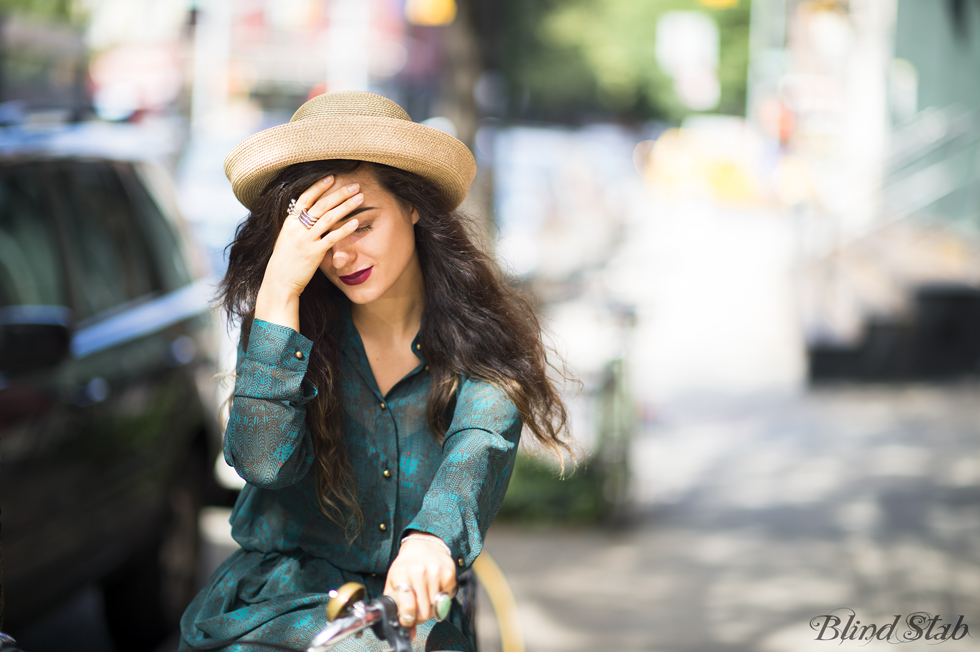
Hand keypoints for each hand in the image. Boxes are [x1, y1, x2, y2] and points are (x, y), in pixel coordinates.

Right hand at [254, 176, 363, 329]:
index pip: (304, 198)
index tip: (332, 177)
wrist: (278, 283)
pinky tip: (356, 222)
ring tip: (360, 197)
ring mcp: (305, 240)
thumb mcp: (287, 240)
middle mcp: (296, 228)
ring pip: (328, 217)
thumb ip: (297, 227)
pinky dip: (344, 228)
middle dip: (339, 193)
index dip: (318, 186)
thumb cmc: (284, 263)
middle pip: (321, 204)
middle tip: (355, 185)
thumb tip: (307, 215)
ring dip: (346, 205)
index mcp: (289, 223)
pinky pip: (332, 238)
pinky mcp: (313, 253)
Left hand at [384, 533, 455, 638]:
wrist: (423, 546)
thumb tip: (409, 632)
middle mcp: (419, 571)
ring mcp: (435, 572)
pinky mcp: (449, 573)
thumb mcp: (393, 582)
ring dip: (432, 607)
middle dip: (420, 616)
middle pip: (424, 612)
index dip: (408, 618)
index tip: (407, 619)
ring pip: (437, 608)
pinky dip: (442, 598)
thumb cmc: (406, 567)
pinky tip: (435, 587)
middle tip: (417, 610)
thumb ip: (395, 607)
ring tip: (426, 596)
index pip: (407, 605)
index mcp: (401, 574)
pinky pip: (447, 598)